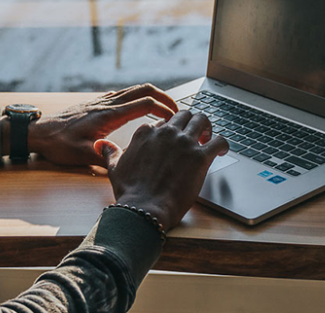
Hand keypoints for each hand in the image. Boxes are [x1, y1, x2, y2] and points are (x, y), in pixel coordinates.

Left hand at [25, 84, 178, 166]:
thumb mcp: (82, 156)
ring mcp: (102, 101)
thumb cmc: (58, 144)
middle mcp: (107, 104)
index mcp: (108, 115)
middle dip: (164, 97)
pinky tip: (141, 110)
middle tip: (178, 110)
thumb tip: (127, 168)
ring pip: (134, 89)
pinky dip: (139, 98)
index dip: (164, 109)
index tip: (175, 119)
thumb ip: (106, 160)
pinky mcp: (98, 103)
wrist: (39, 133)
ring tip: (165, 109)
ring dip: (153, 95)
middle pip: (143, 89)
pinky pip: (125, 94)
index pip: (144, 103)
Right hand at [100, 110, 229, 230]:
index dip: (170, 130)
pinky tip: (222, 150)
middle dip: (190, 122)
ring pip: (202, 119)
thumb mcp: (114, 168)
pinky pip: (219, 140)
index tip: (173, 139)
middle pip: (184, 115)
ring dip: (207, 126)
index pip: (162, 122)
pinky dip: (223, 143)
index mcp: (146, 133)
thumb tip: (101, 145)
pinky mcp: (200, 157)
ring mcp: (184, 143)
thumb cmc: (130, 192)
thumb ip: (110, 153)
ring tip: (209, 137)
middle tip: (195, 133)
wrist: (144, 209)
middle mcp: (166, 133)